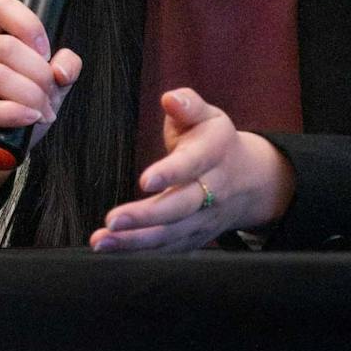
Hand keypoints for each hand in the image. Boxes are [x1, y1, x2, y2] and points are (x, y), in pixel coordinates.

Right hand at [0, 0, 81, 212]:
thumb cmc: (9, 118)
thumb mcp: (41, 87)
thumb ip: (60, 68)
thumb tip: (62, 68)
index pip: (1, 7)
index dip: (30, 27)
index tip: (45, 54)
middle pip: (5, 47)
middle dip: (39, 75)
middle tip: (49, 99)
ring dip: (30, 98)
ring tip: (40, 114)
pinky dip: (14, 114)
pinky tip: (28, 120)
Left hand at [89, 88, 293, 252]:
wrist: (249, 180)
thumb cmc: (214, 140)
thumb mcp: (208, 116)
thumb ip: (188, 105)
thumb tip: (171, 98)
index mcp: (214, 154)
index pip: (192, 165)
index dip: (170, 173)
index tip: (145, 180)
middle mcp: (211, 191)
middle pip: (179, 208)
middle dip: (145, 217)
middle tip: (112, 221)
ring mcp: (203, 219)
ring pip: (170, 234)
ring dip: (134, 241)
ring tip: (101, 241)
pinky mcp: (193, 237)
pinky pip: (167, 249)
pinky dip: (139, 252)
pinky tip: (111, 249)